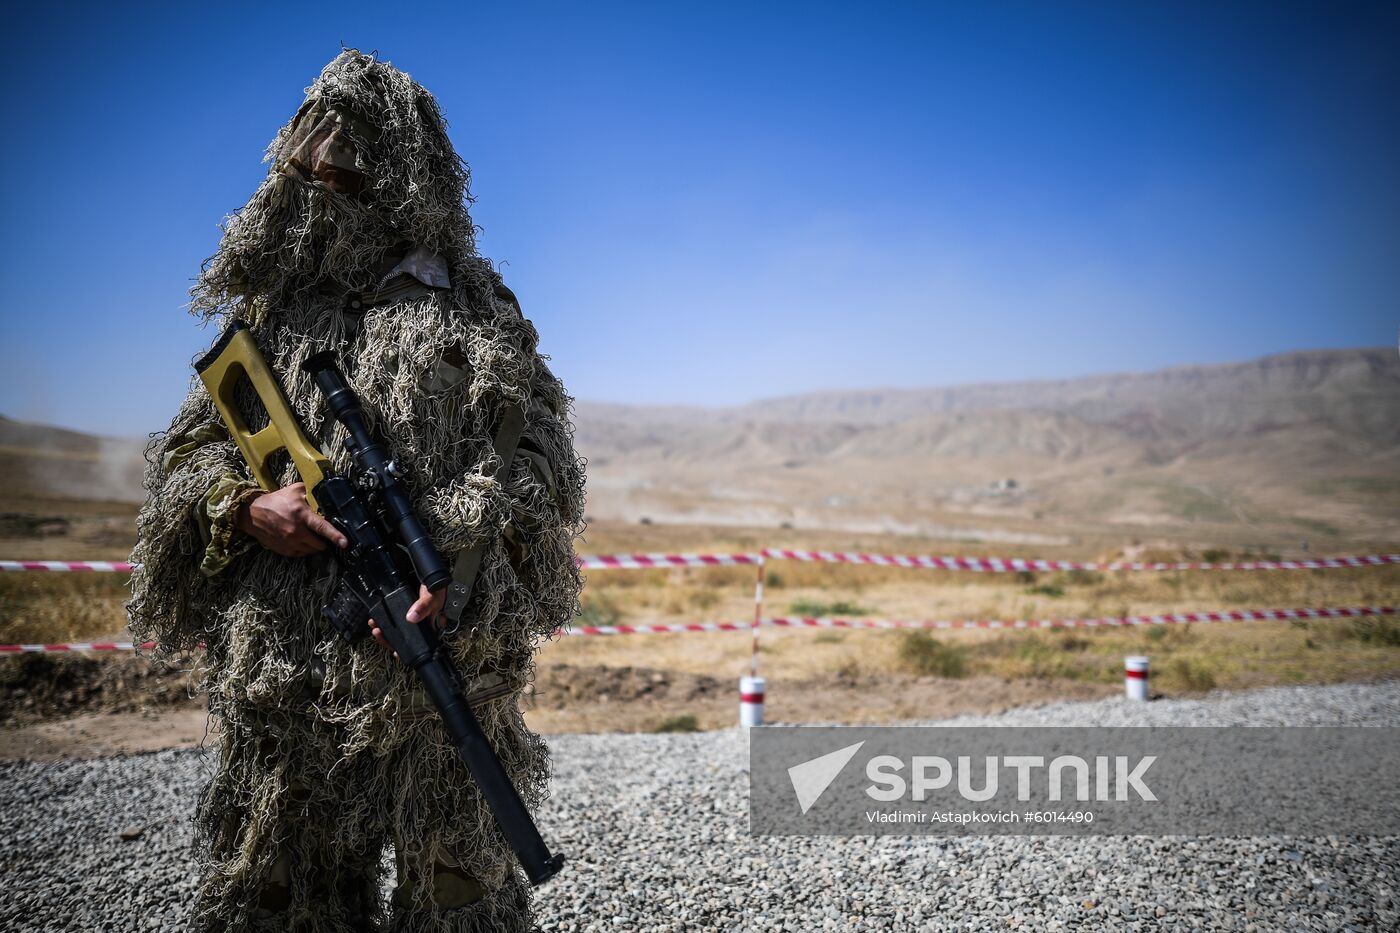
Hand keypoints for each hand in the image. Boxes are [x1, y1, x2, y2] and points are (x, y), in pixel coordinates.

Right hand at [234, 482, 348, 556]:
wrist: (253, 514)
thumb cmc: (276, 500)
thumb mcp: (294, 490)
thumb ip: (311, 492)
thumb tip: (326, 492)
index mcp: (301, 515)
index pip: (322, 527)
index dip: (335, 536)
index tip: (345, 543)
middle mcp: (296, 531)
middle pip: (319, 544)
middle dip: (325, 541)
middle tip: (323, 535)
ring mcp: (289, 542)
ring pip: (311, 550)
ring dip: (315, 546)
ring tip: (312, 537)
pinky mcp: (284, 550)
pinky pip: (301, 554)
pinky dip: (305, 549)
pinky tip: (302, 540)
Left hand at [368, 584, 447, 653]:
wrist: (429, 576)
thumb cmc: (436, 589)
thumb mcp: (432, 597)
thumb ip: (423, 607)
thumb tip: (412, 618)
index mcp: (428, 628)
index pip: (418, 644)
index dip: (406, 650)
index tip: (396, 652)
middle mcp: (418, 626)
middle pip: (403, 639)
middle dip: (389, 639)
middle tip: (379, 633)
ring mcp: (409, 619)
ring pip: (396, 631)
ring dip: (384, 631)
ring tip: (375, 626)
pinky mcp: (401, 612)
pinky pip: (391, 620)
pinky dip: (383, 620)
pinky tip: (376, 619)